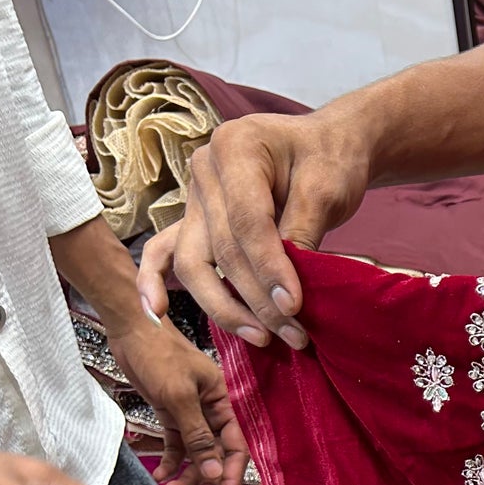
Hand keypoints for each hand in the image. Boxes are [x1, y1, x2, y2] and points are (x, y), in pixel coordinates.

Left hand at [105, 307, 247, 484]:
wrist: (129, 327)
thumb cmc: (158, 354)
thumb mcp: (179, 397)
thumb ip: (198, 437)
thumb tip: (217, 472)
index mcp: (221, 402)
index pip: (235, 447)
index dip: (231, 476)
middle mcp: (210, 410)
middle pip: (216, 455)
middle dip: (206, 481)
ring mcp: (189, 412)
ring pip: (194, 454)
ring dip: (186, 475)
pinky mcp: (169, 412)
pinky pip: (175, 445)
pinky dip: (169, 461)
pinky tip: (161, 475)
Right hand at [139, 109, 371, 347]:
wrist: (323, 147)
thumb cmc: (328, 161)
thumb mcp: (326, 189)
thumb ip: (302, 233)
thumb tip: (284, 292)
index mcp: (235, 147)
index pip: (247, 221)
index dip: (269, 268)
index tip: (294, 305)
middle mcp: (204, 171)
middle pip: (220, 249)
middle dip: (257, 299)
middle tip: (295, 334)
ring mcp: (195, 198)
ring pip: (193, 263)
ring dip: (226, 308)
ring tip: (264, 337)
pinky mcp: (195, 221)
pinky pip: (165, 252)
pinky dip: (155, 281)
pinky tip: (156, 313)